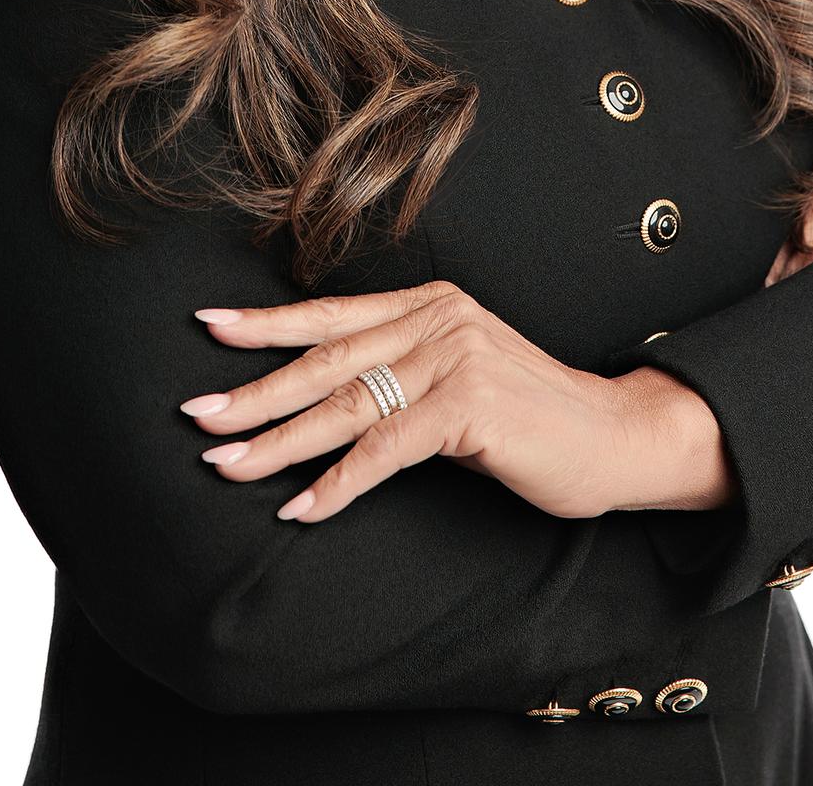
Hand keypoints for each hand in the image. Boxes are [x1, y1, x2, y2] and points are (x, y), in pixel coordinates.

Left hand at [178, 280, 651, 525]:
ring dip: (279, 440)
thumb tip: (322, 401)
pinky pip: (385, 449)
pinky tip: (302, 508)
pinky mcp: (469, 406)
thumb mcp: (457, 379)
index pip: (332, 315)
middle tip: (197, 416)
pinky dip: (338, 482)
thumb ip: (401, 376)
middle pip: (326, 359)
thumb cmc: (532, 418)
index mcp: (430, 304)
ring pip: (345, 404)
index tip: (208, 327)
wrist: (616, 437)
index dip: (266, 323)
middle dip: (255, 391)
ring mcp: (454, 358)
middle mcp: (438, 319)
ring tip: (227, 464)